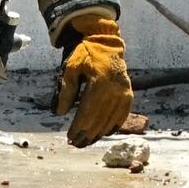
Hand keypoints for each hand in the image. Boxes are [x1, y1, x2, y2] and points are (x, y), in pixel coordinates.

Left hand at [56, 28, 135, 145]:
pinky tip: (103, 134)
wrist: (105, 43)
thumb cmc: (84, 55)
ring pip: (110, 121)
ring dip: (98, 134)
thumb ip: (66, 91)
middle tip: (76, 144)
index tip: (70, 138)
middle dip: (86, 135)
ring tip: (86, 142)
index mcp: (99, 83)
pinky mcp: (128, 95)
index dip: (79, 128)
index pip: (87, 113)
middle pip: (99, 120)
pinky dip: (113, 126)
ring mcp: (123, 93)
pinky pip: (122, 116)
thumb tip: (59, 113)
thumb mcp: (70, 69)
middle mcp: (114, 90)